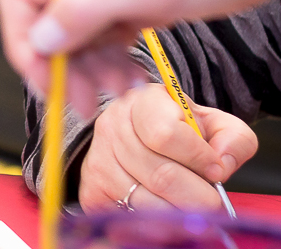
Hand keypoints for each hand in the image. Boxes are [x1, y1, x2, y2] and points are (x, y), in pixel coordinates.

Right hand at [0, 0, 280, 111]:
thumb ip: (87, 10)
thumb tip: (39, 37)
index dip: (24, 39)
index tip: (42, 78)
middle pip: (46, 14)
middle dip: (60, 61)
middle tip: (80, 101)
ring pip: (76, 28)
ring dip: (88, 66)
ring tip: (114, 95)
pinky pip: (105, 29)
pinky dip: (111, 57)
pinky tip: (127, 79)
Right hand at [78, 84, 256, 212]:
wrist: (136, 137)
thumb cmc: (180, 130)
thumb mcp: (213, 123)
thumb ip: (233, 138)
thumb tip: (221, 164)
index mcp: (142, 101)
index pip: (165, 134)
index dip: (198, 158)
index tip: (215, 169)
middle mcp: (112, 126)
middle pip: (161, 176)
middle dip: (198, 196)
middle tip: (211, 201)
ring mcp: (98, 159)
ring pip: (147, 202)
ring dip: (179, 212)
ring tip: (189, 205)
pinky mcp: (92, 190)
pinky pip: (129, 217)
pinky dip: (155, 223)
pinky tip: (165, 209)